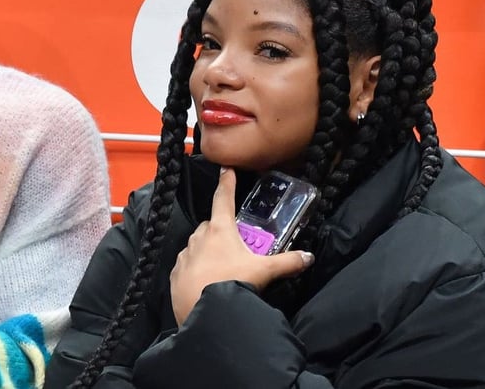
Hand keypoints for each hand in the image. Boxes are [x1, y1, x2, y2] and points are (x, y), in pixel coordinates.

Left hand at [170, 167, 314, 325]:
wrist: (207, 315)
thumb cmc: (234, 284)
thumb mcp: (264, 272)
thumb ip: (287, 263)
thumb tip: (309, 257)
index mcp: (220, 230)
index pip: (223, 199)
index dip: (226, 182)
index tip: (225, 169)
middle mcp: (199, 238)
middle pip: (210, 226)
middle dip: (219, 230)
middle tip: (234, 244)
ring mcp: (185, 257)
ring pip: (196, 245)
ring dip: (206, 250)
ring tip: (221, 266)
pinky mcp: (175, 275)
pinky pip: (186, 265)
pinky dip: (195, 268)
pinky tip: (205, 281)